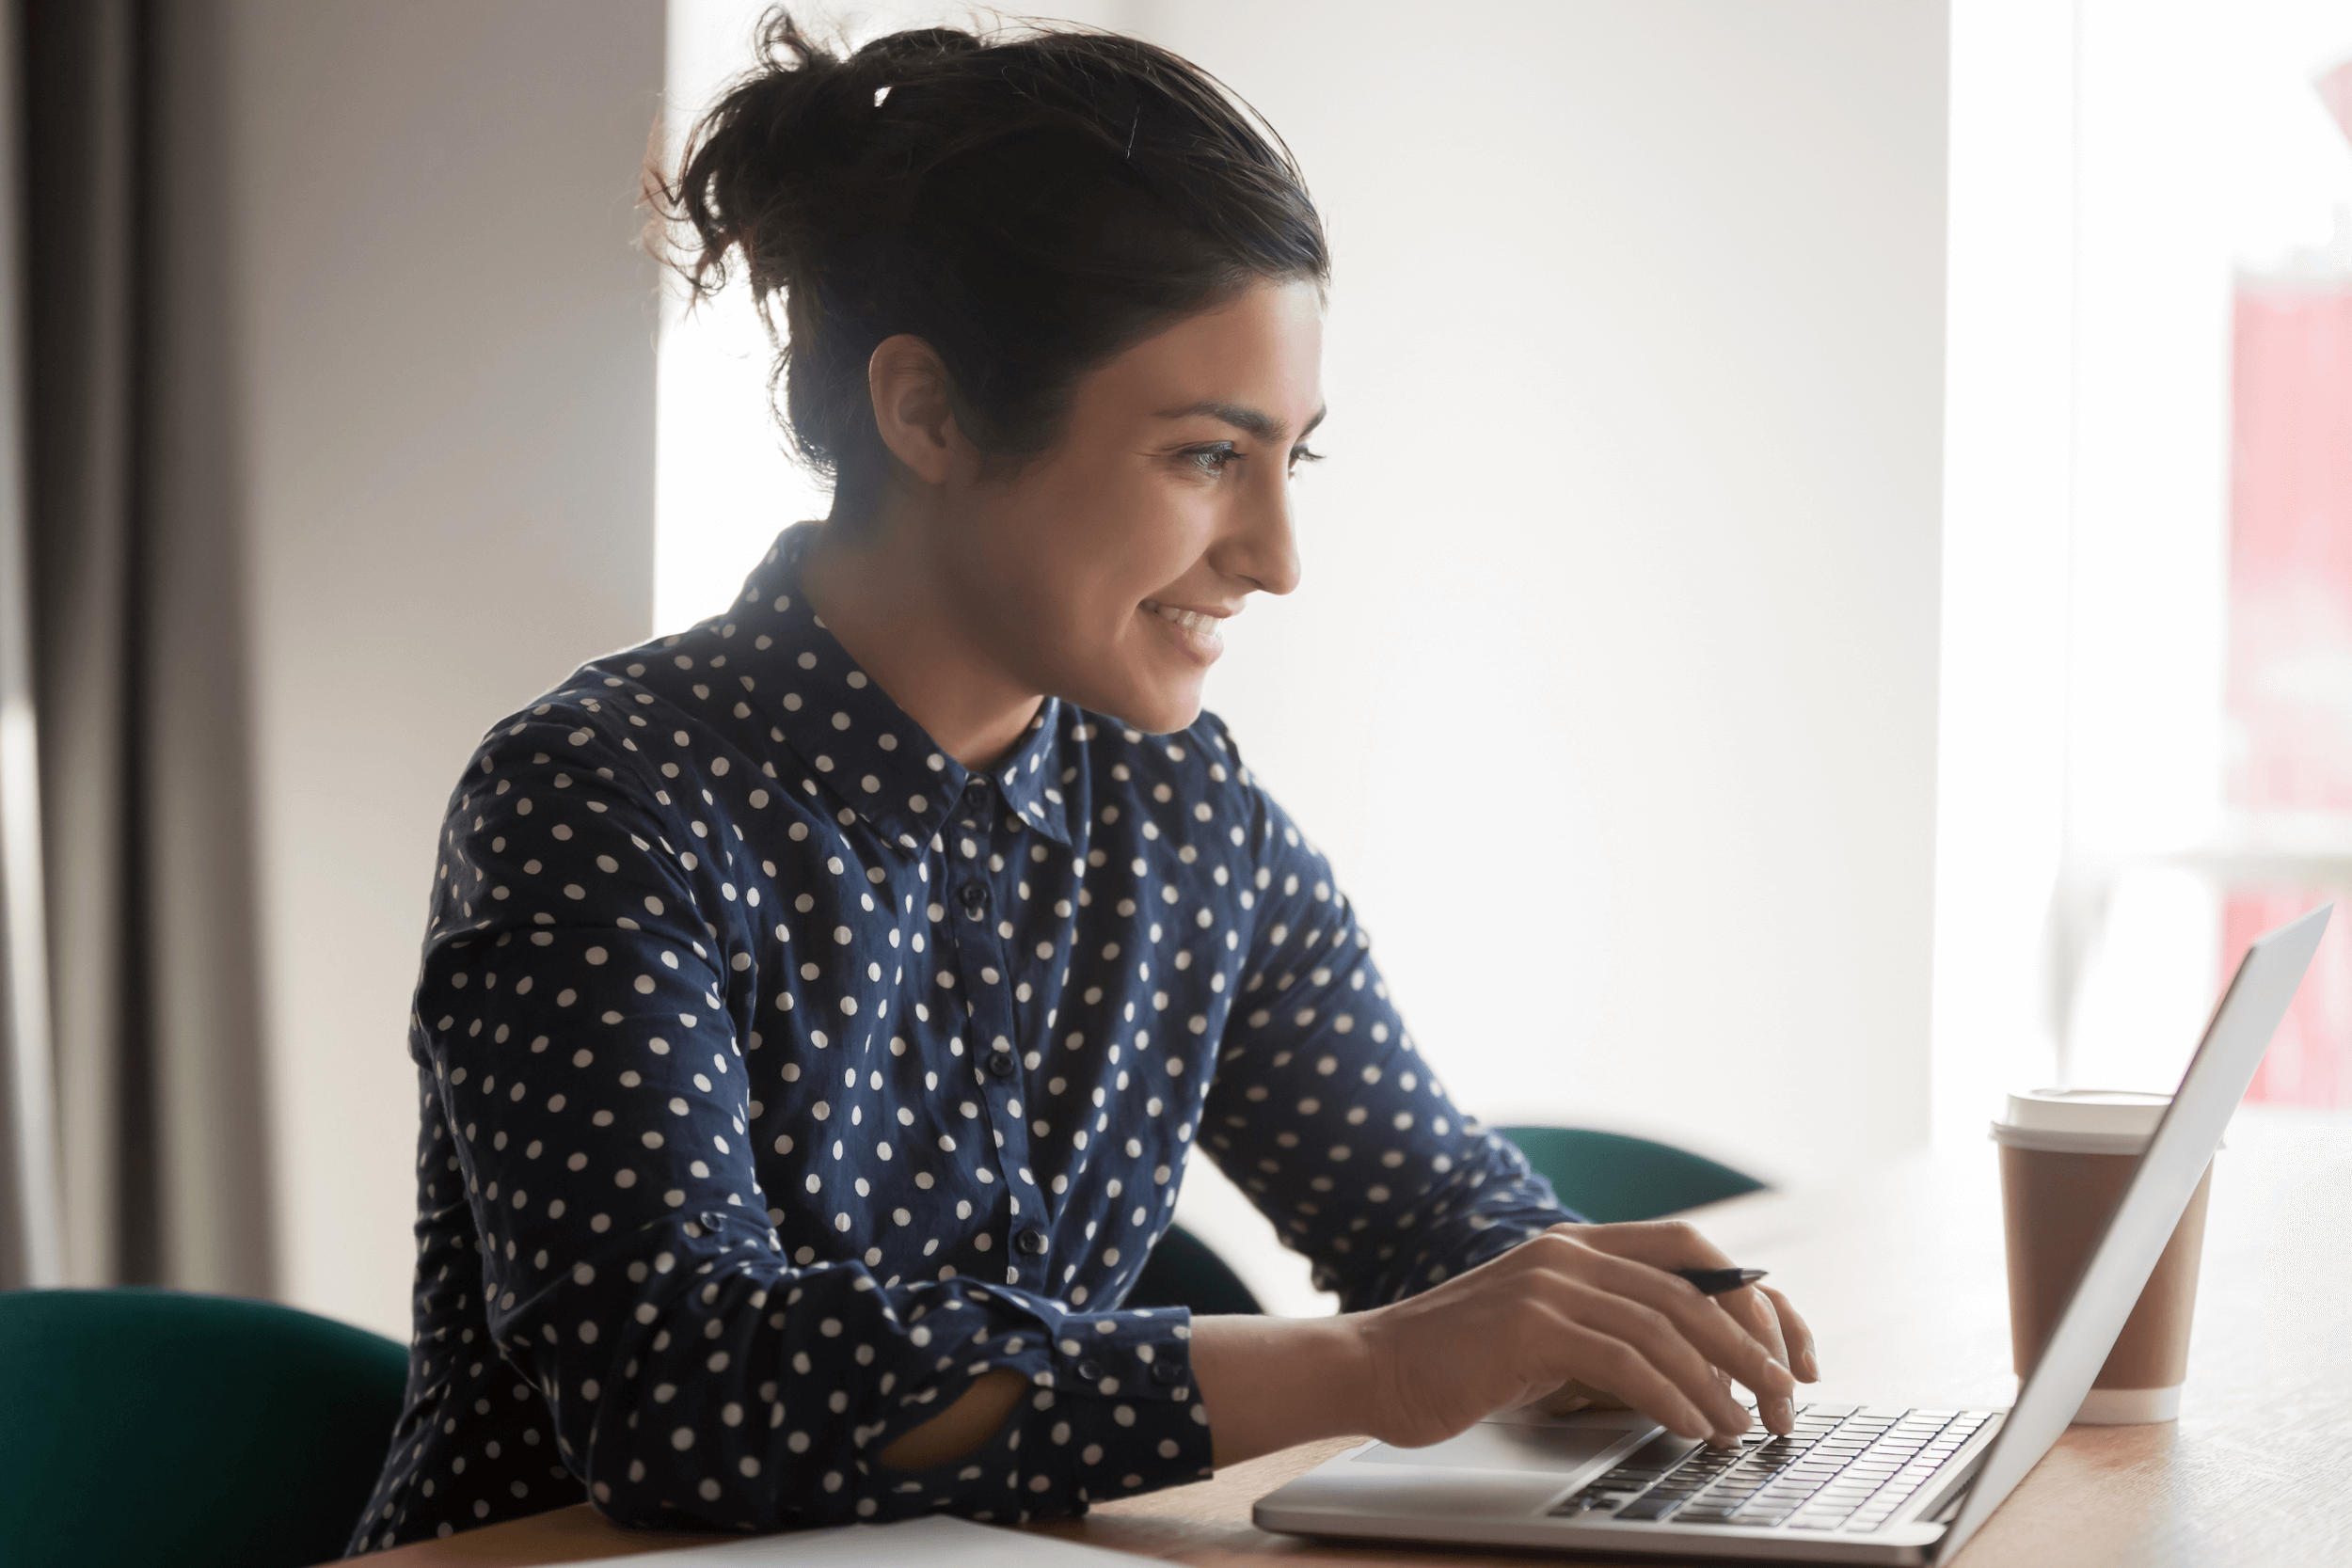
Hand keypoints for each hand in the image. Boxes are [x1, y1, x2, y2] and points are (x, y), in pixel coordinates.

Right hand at [1350, 1219, 1817, 1449]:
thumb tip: (1703, 1371)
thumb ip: (1610, 1334)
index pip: (1693, 1251)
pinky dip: (1671, 1397)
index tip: (1790, 1353)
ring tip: (1744, 1428)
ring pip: (1666, 1327)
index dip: (1752, 1299)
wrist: (1373, 1367)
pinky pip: (1623, 1360)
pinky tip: (1691, 1428)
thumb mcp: (1547, 1336)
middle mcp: (1568, 1253)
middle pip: (1693, 1289)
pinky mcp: (1529, 1327)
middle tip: (1785, 1400)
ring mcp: (1547, 1284)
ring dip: (1719, 1383)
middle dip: (1753, 1348)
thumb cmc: (1459, 1364)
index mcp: (1577, 1246)